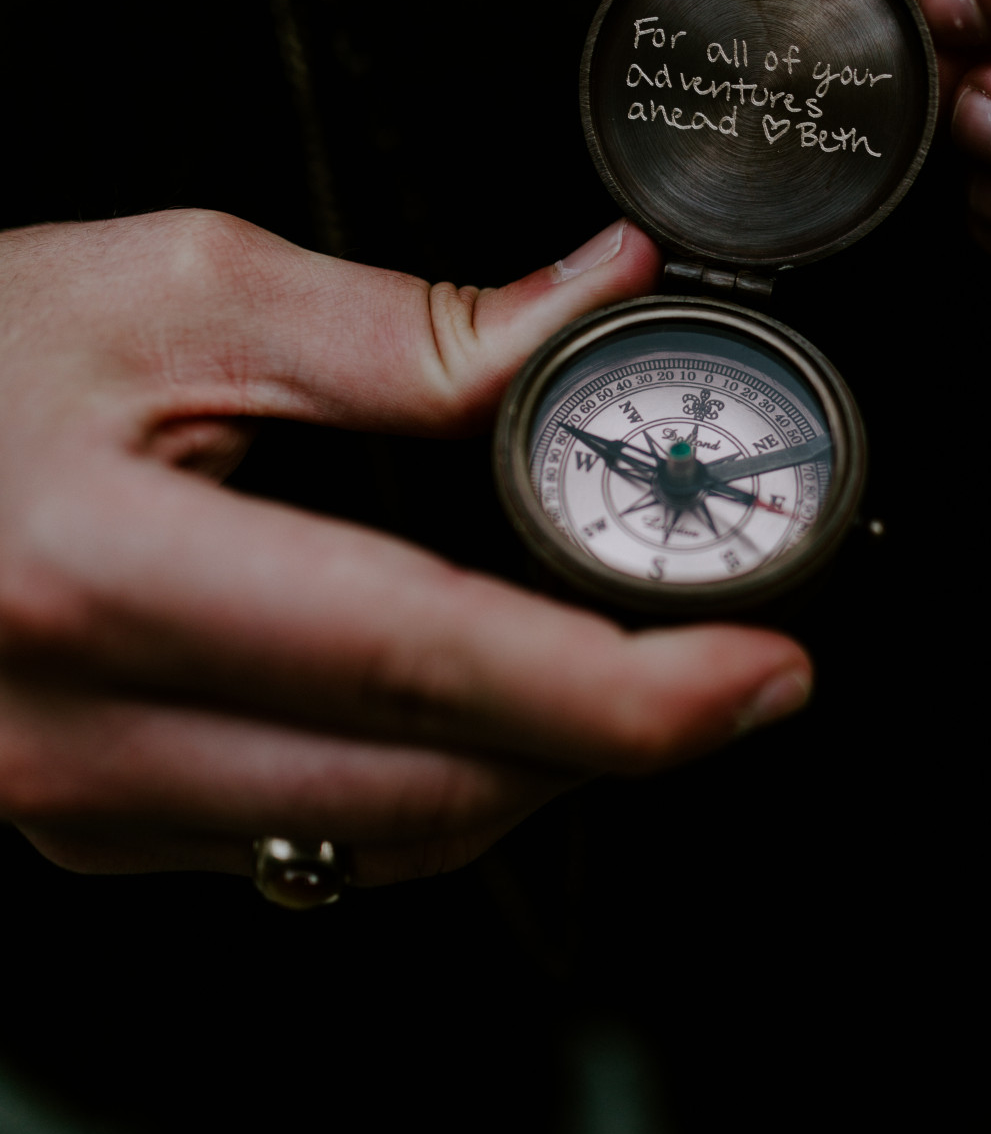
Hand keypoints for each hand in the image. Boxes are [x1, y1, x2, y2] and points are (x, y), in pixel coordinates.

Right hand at [0, 212, 810, 884]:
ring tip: (616, 660)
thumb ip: (407, 327)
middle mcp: (88, 736)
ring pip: (388, 841)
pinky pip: (315, 845)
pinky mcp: (98, 829)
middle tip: (726, 655)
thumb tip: (596, 304)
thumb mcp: (175, 288)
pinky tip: (473, 698)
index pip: (419, 666)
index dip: (621, 692)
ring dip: (534, 766)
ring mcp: (85, 808)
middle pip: (431, 792)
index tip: (763, 671)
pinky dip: (432, 783)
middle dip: (614, 740)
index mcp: (105, 573)